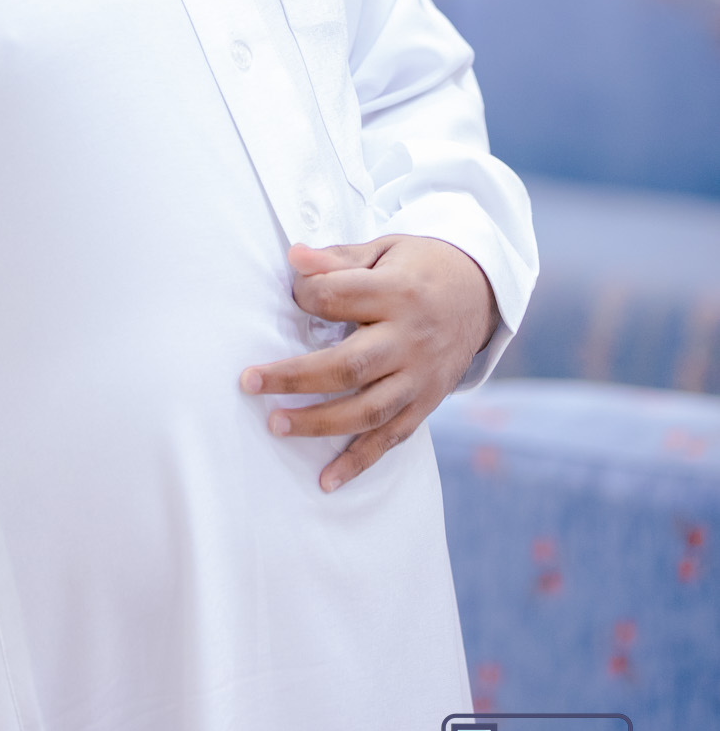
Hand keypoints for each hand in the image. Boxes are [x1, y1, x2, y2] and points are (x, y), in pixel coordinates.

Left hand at [239, 234, 497, 492]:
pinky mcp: (426, 403)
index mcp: (399, 292)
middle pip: (349, 366)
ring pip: (367, 410)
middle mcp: (411, 339)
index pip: (338, 298)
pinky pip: (391, 438)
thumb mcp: (383, 249)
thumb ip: (338, 258)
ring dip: (319, 422)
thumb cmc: (418, 267)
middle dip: (296, 378)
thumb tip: (293, 258)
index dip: (305, 296)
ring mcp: (421, 377)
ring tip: (276, 424)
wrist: (480, 292)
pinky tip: (327, 481)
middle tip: (250, 382)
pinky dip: (359, 462)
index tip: (293, 296)